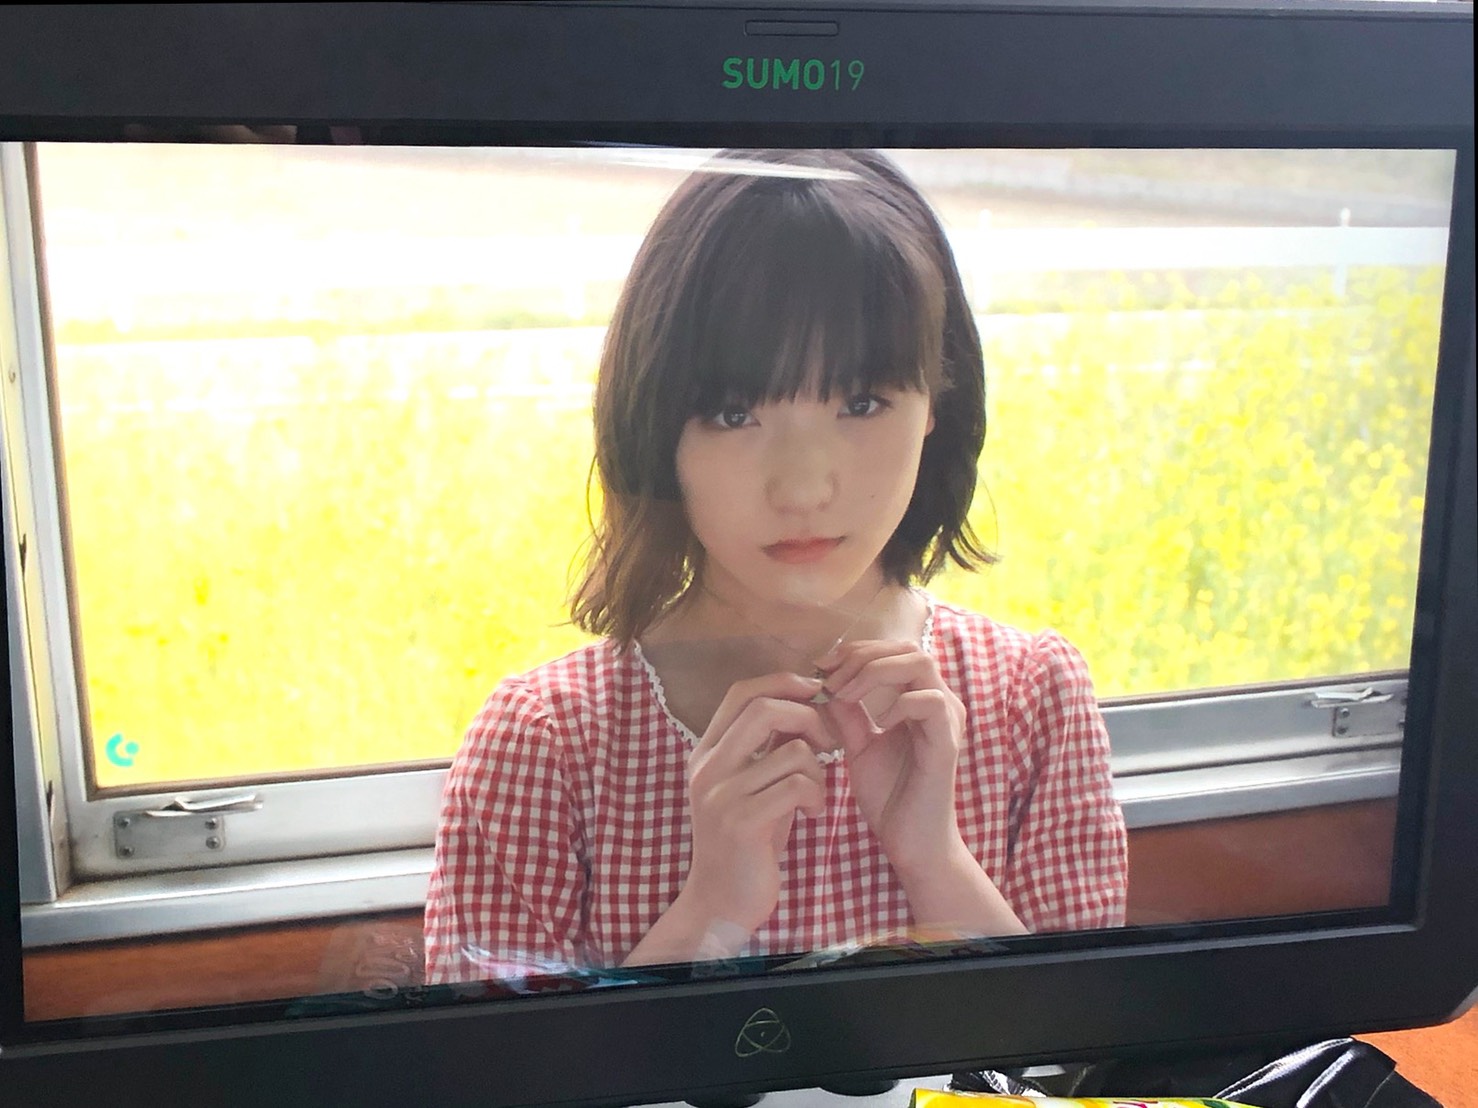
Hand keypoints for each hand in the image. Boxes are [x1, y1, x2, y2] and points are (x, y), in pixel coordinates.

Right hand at [678, 672, 832, 935]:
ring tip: (817, 793)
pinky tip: (814, 814)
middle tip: (828, 741)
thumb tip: (805, 705)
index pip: (741, 692)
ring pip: (792, 751)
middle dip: (808, 716)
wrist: (721, 903)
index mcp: (707, 752)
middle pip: (764, 708)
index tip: (814, 691)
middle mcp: (707, 767)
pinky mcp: (741, 822)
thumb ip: (767, 748)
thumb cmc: (748, 842)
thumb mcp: (752, 786)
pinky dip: (817, 795)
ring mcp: (721, 794)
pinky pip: (797, 785)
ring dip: (819, 769)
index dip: (782, 682)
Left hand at [815, 640, 966, 873]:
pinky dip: (899, 702)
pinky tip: (877, 721)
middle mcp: (939, 702)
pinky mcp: (946, 742)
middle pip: (907, 647)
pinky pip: (930, 701)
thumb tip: (824, 683)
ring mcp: (946, 720)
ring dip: (876, 671)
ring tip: (847, 692)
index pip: (893, 649)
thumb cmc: (890, 796)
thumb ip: (847, 714)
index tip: (822, 667)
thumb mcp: (858, 746)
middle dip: (863, 655)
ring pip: (921, 663)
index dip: (856, 650)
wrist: (909, 842)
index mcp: (918, 698)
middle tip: (831, 678)